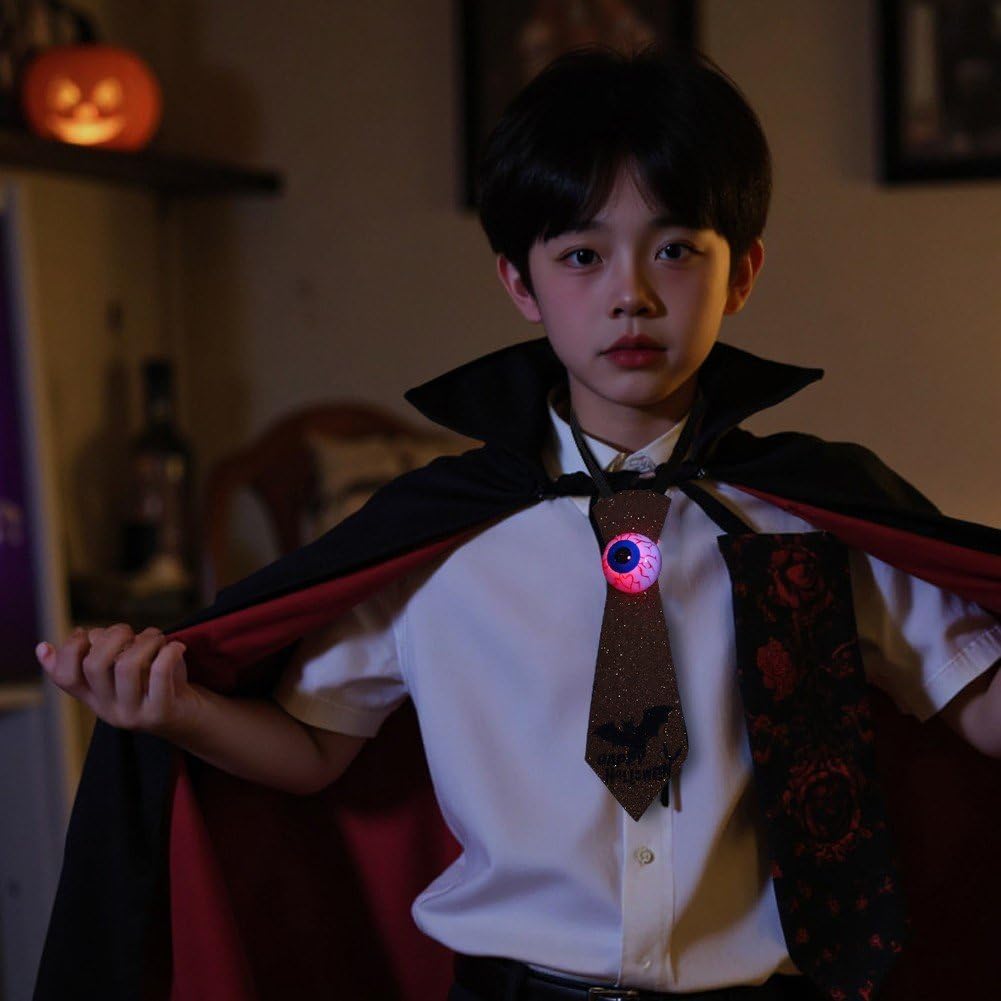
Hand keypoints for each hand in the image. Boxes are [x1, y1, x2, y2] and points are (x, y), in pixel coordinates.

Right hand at [35, 623, 202, 739]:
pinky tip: (177, 647)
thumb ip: (105, 655)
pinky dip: (169, 651)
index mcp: (95, 699)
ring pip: (126, 666)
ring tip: (157, 638)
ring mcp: (133, 715)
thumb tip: (68, 638)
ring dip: (145, 640)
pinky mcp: (161, 712)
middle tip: (130, 632)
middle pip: (93, 665)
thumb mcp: (130, 671)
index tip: (82, 632)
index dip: (67, 650)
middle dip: (112, 636)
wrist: (195, 720)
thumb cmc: (161, 685)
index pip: (65, 677)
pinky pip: (160, 671)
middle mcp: (108, 710)